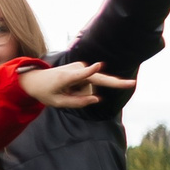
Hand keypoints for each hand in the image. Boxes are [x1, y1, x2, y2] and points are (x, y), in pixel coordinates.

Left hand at [20, 60, 135, 110]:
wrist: (36, 79)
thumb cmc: (45, 92)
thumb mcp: (57, 103)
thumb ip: (77, 103)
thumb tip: (98, 99)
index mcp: (65, 78)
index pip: (79, 75)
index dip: (89, 71)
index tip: (99, 66)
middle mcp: (74, 70)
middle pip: (98, 79)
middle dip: (114, 82)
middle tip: (133, 84)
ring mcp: (80, 67)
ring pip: (90, 87)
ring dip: (80, 93)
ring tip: (66, 91)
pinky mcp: (83, 68)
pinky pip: (88, 84)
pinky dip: (80, 89)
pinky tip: (69, 88)